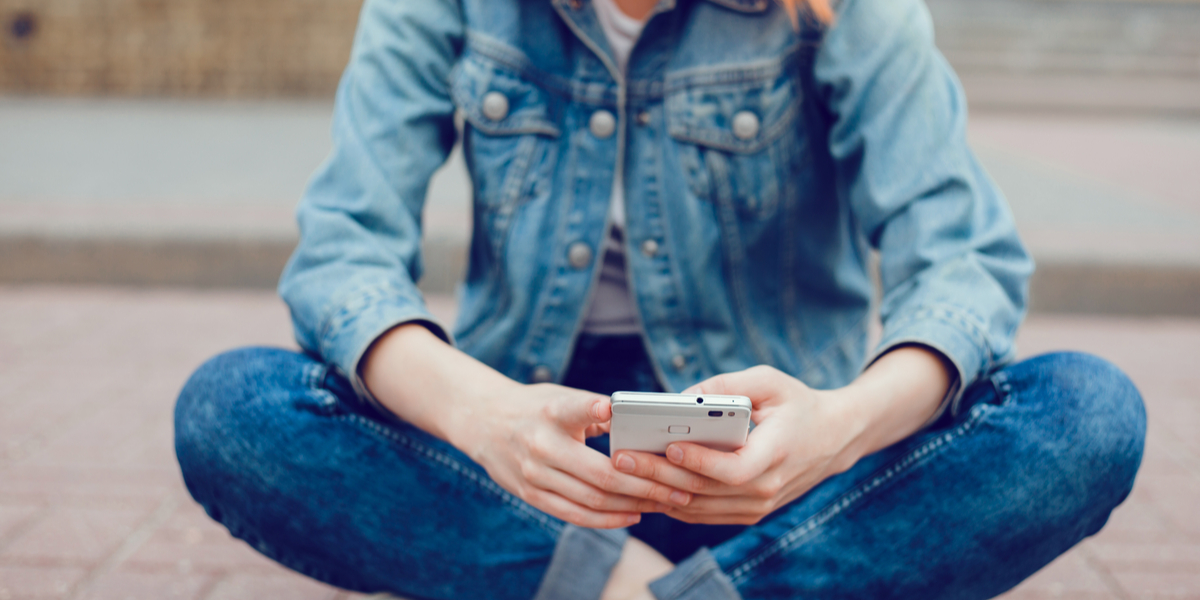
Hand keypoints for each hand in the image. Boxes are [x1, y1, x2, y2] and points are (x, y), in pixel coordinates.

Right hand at [364, 325, 691, 529]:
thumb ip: (595, 412)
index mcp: (551, 413)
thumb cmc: (536, 407)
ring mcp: (534, 475)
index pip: (574, 410)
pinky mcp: (530, 494)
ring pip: (593, 500)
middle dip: (647, 485)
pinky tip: (633, 515)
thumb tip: (642, 426)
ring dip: (634, 505)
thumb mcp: (560, 396)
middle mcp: (541, 445)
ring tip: (666, 503)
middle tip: (680, 487)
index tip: (612, 408)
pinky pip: (575, 515)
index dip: (593, 410)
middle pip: (601, 474)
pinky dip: (607, 519)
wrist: (483, 420)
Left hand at [613, 366, 860, 524]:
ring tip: (623, 471)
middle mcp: (767, 487)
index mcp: (776, 453)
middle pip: (705, 491)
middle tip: (622, 458)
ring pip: (699, 507)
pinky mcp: (750, 512)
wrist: (834, 437)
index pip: (733, 470)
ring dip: (658, 491)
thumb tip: (681, 396)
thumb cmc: (797, 403)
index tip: (668, 447)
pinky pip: (704, 514)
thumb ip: (726, 385)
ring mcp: (759, 506)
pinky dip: (672, 502)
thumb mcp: (769, 381)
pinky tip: (644, 485)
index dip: (699, 462)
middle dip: (658, 474)